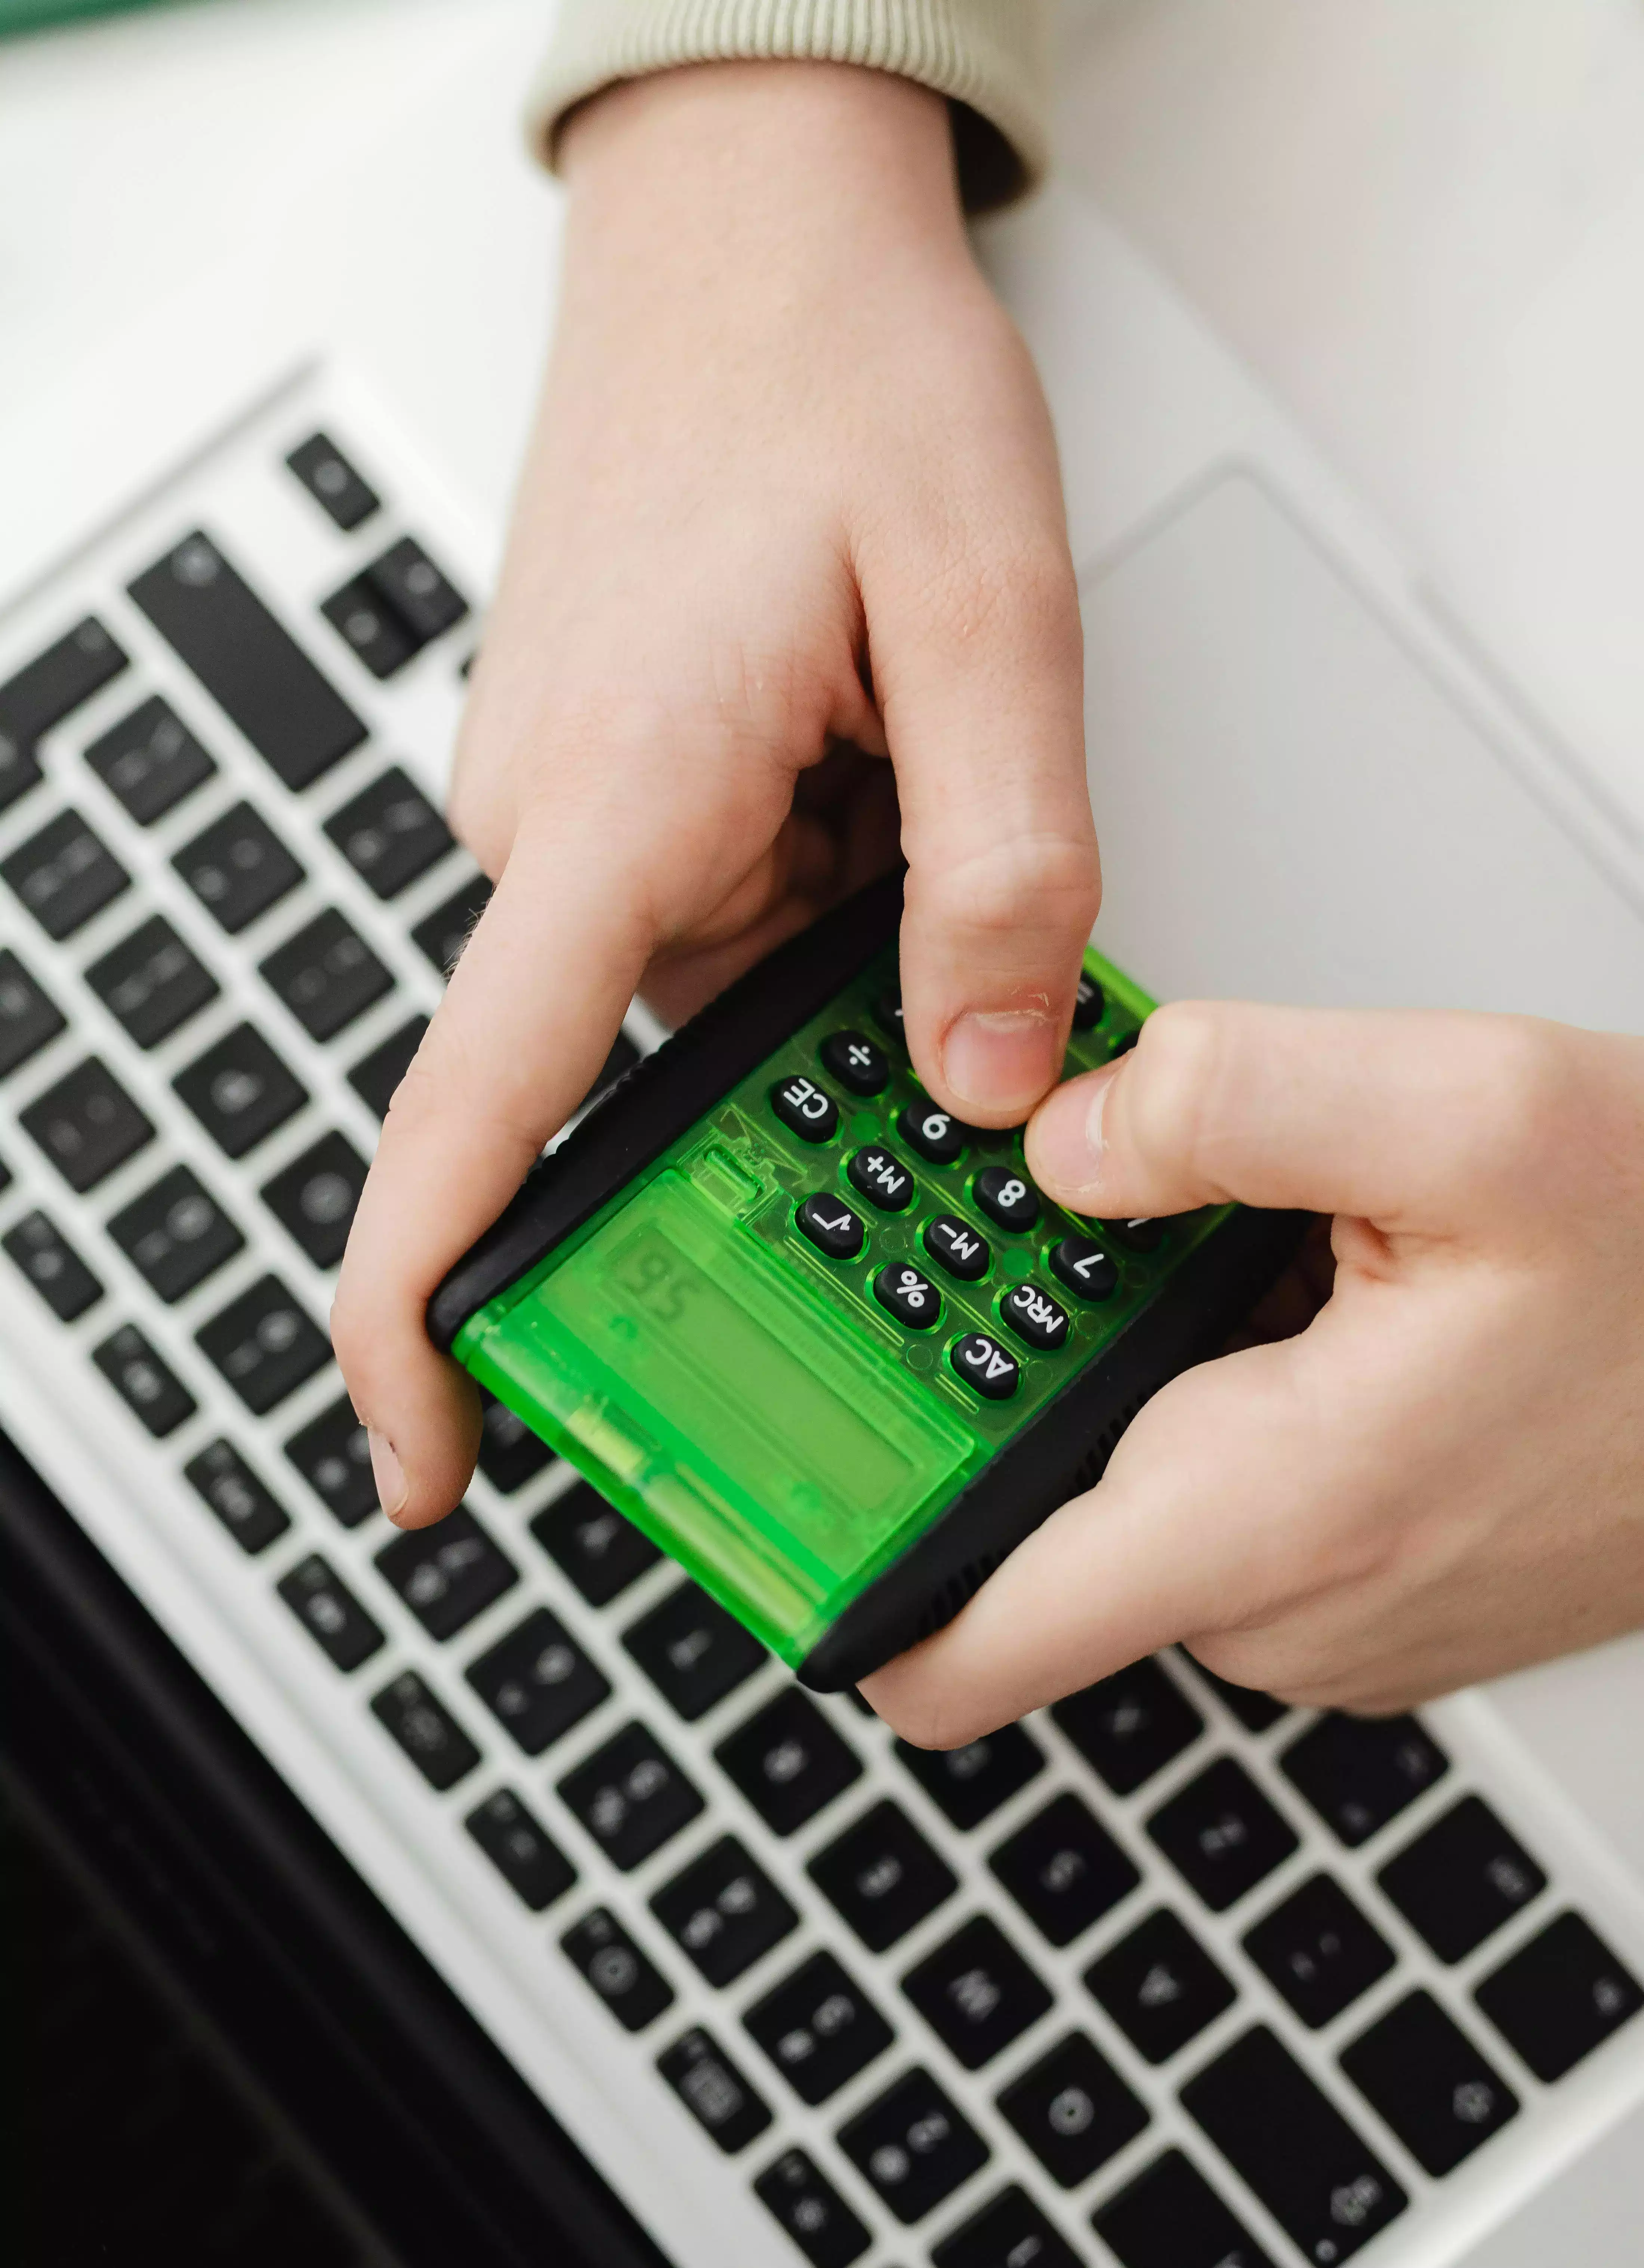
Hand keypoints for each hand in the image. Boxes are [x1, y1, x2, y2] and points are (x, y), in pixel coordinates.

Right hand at [332, 60, 1096, 1527]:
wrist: (751, 232)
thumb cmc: (838, 371)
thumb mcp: (987, 609)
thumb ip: (999, 862)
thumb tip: (981, 1077)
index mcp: (612, 807)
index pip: (475, 1111)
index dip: (427, 1311)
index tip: (423, 1454)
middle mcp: (559, 827)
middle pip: (672, 1058)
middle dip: (818, 1050)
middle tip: (942, 964)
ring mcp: (579, 806)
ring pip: (720, 978)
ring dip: (841, 931)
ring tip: (914, 771)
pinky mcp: (621, 782)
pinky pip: (725, 903)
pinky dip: (823, 879)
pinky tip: (877, 762)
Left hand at [861, 1002, 1643, 1742]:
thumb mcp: (1463, 1110)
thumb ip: (1229, 1095)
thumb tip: (1060, 1142)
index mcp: (1265, 1516)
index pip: (960, 1645)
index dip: (836, 1564)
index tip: (764, 1471)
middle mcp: (1280, 1602)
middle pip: (1026, 1526)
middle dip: (991, 1384)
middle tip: (1004, 1236)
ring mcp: (1325, 1608)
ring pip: (1126, 1498)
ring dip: (1111, 1379)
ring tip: (1164, 1246)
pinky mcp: (1366, 1574)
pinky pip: (1221, 1496)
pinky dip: (1202, 1398)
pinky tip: (1264, 1296)